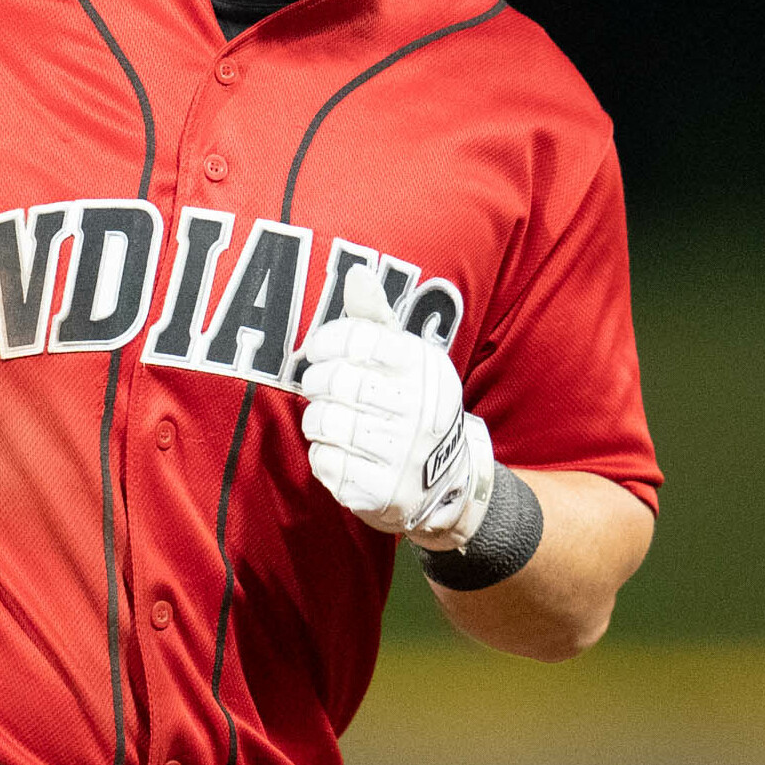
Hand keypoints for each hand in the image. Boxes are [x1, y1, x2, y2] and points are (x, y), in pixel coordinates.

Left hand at [300, 265, 495, 548]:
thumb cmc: (411, 403)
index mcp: (423, 367)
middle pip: (336, 381)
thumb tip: (357, 272)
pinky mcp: (382, 492)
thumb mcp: (404, 357)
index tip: (318, 352)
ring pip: (325, 422)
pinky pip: (325, 463)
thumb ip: (375, 317)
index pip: (357, 338)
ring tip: (330, 421)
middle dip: (316, 382)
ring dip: (317, 420)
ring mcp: (402, 454)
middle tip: (319, 387)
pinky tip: (342, 453)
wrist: (448, 482)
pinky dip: (323, 456)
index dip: (325, 342)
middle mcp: (419, 409)